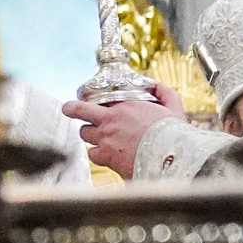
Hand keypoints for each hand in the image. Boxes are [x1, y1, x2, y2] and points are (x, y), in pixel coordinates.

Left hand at [62, 82, 183, 176]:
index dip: (95, 101)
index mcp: (125, 106)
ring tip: (99, 137)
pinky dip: (97, 153)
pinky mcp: (106, 156)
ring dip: (90, 135)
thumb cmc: (174, 134)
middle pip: (79, 110)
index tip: (91, 101)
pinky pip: (91, 153)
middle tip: (68, 108)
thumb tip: (154, 84)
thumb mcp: (173, 106)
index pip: (99, 98)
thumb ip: (163, 92)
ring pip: (84, 133)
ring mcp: (106, 138)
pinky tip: (106, 154)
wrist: (173, 158)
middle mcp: (111, 120)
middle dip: (72, 109)